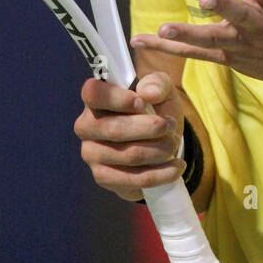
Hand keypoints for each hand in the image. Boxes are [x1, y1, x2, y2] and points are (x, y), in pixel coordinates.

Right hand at [74, 71, 184, 199]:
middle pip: (115, 129)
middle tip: (170, 125)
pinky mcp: (102, 177)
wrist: (160, 144)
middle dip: (150, 128)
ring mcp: (91, 153)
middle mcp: (86, 126)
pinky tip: (175, 166)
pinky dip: (161, 173)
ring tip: (173, 144)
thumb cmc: (155, 111)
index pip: (93, 93)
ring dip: (160, 150)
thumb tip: (149, 92)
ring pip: (129, 155)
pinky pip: (134, 178)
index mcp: (95, 99)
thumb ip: (157, 84)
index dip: (117, 98)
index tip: (141, 102)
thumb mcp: (162, 91)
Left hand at [130, 0, 262, 98]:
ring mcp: (241, 42)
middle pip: (240, 15)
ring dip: (187, 35)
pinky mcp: (227, 57)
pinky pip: (195, 53)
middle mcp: (259, 23)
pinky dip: (168, 49)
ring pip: (212, 39)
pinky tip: (141, 40)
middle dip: (224, 7)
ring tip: (163, 29)